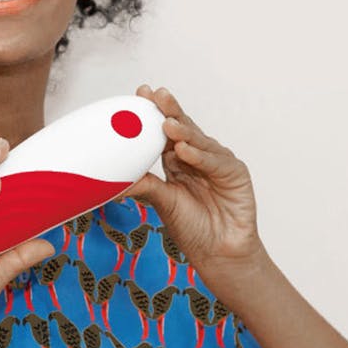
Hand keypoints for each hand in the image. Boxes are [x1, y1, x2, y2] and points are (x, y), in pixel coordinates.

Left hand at [120, 85, 267, 298]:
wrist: (219, 254)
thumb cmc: (192, 228)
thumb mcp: (162, 202)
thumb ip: (143, 185)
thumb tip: (111, 178)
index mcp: (178, 161)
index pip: (164, 132)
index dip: (153, 113)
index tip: (140, 94)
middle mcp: (198, 157)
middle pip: (183, 129)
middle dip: (169, 111)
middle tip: (155, 95)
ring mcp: (218, 163)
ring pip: (199, 141)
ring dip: (183, 132)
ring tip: (166, 123)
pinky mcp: (235, 173)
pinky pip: (216, 161)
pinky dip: (200, 156)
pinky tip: (185, 150)